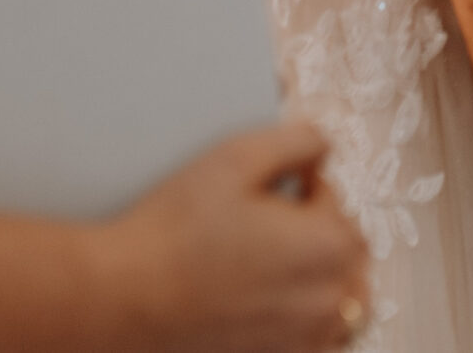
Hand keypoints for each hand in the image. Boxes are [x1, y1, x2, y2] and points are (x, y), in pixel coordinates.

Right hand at [108, 121, 370, 352]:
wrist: (125, 298)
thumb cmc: (176, 231)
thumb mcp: (237, 157)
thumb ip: (299, 139)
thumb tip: (322, 148)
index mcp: (329, 245)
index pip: (336, 201)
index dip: (304, 185)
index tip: (270, 188)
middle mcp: (330, 298)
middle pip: (347, 252)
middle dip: (318, 230)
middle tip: (268, 223)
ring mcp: (307, 338)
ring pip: (344, 301)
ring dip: (325, 277)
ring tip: (279, 263)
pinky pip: (318, 338)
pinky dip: (308, 318)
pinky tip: (268, 301)